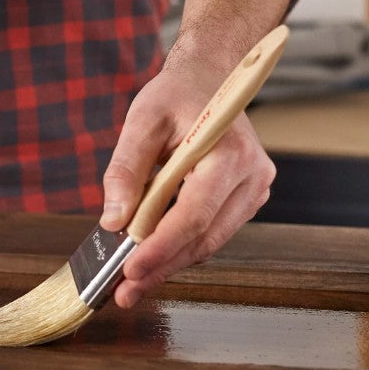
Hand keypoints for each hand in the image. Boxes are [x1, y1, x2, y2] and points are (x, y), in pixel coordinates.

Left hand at [100, 56, 274, 308]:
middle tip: (125, 292)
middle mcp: (253, 176)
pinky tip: (153, 258)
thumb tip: (114, 220)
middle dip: (162, 266)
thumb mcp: (142, 120)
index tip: (130, 270)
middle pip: (204, 237)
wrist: (209, 78)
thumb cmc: (177, 94)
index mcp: (231, 153)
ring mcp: (255, 191)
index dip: (161, 247)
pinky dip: (181, 247)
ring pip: (209, 241)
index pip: (195, 214)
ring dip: (171, 263)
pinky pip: (211, 232)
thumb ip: (126, 169)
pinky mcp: (246, 199)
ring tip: (132, 282)